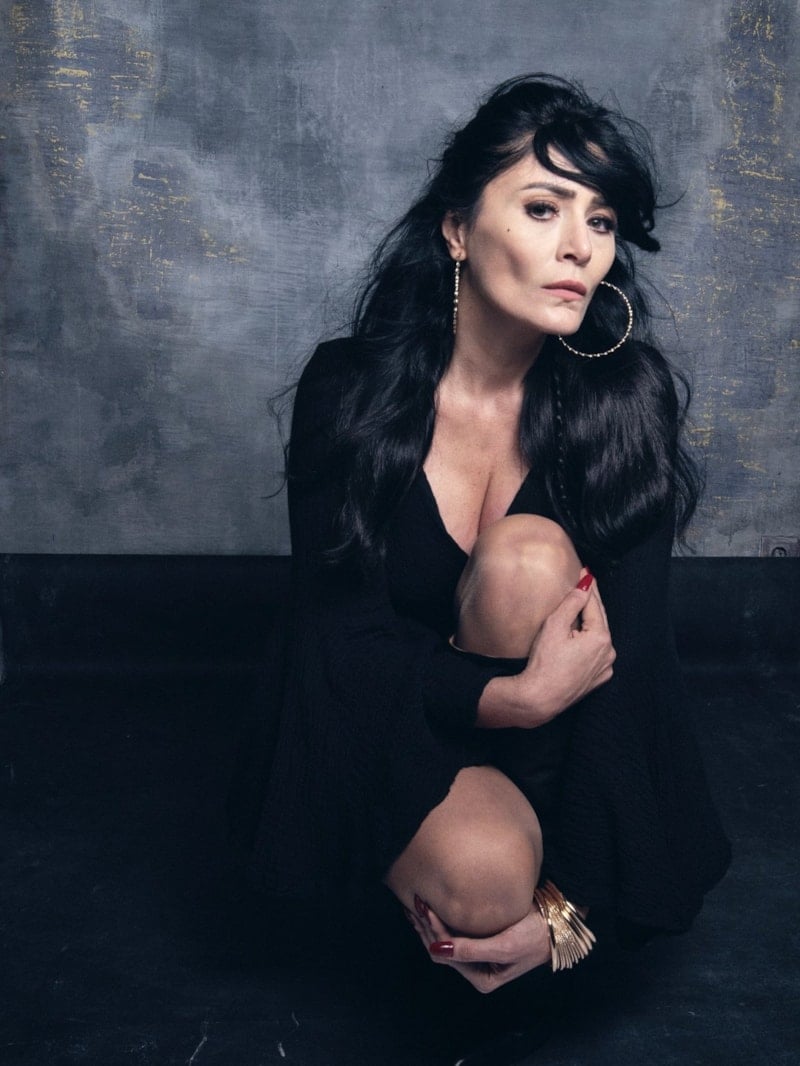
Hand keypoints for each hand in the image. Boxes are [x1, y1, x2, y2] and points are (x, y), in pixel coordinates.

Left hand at [406, 899, 550, 993]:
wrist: (557, 922)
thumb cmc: (535, 935)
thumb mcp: (504, 946)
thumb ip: (470, 950)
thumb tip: (437, 950)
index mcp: (483, 979)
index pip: (446, 955)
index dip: (433, 932)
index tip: (425, 907)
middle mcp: (477, 969)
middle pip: (441, 949)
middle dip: (425, 927)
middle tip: (413, 902)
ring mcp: (478, 954)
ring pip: (445, 940)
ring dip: (430, 923)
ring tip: (415, 903)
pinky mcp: (481, 939)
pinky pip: (454, 930)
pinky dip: (441, 918)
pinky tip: (431, 906)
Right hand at [477, 570, 615, 728]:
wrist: (540, 698)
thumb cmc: (544, 663)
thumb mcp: (555, 625)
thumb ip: (572, 602)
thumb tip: (585, 584)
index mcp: (601, 637)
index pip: (594, 604)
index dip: (588, 586)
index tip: (585, 571)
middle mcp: (609, 653)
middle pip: (599, 619)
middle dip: (591, 601)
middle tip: (586, 583)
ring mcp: (605, 668)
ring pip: (598, 636)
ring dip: (591, 622)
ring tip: (582, 606)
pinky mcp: (597, 679)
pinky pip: (596, 653)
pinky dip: (590, 642)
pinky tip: (581, 635)